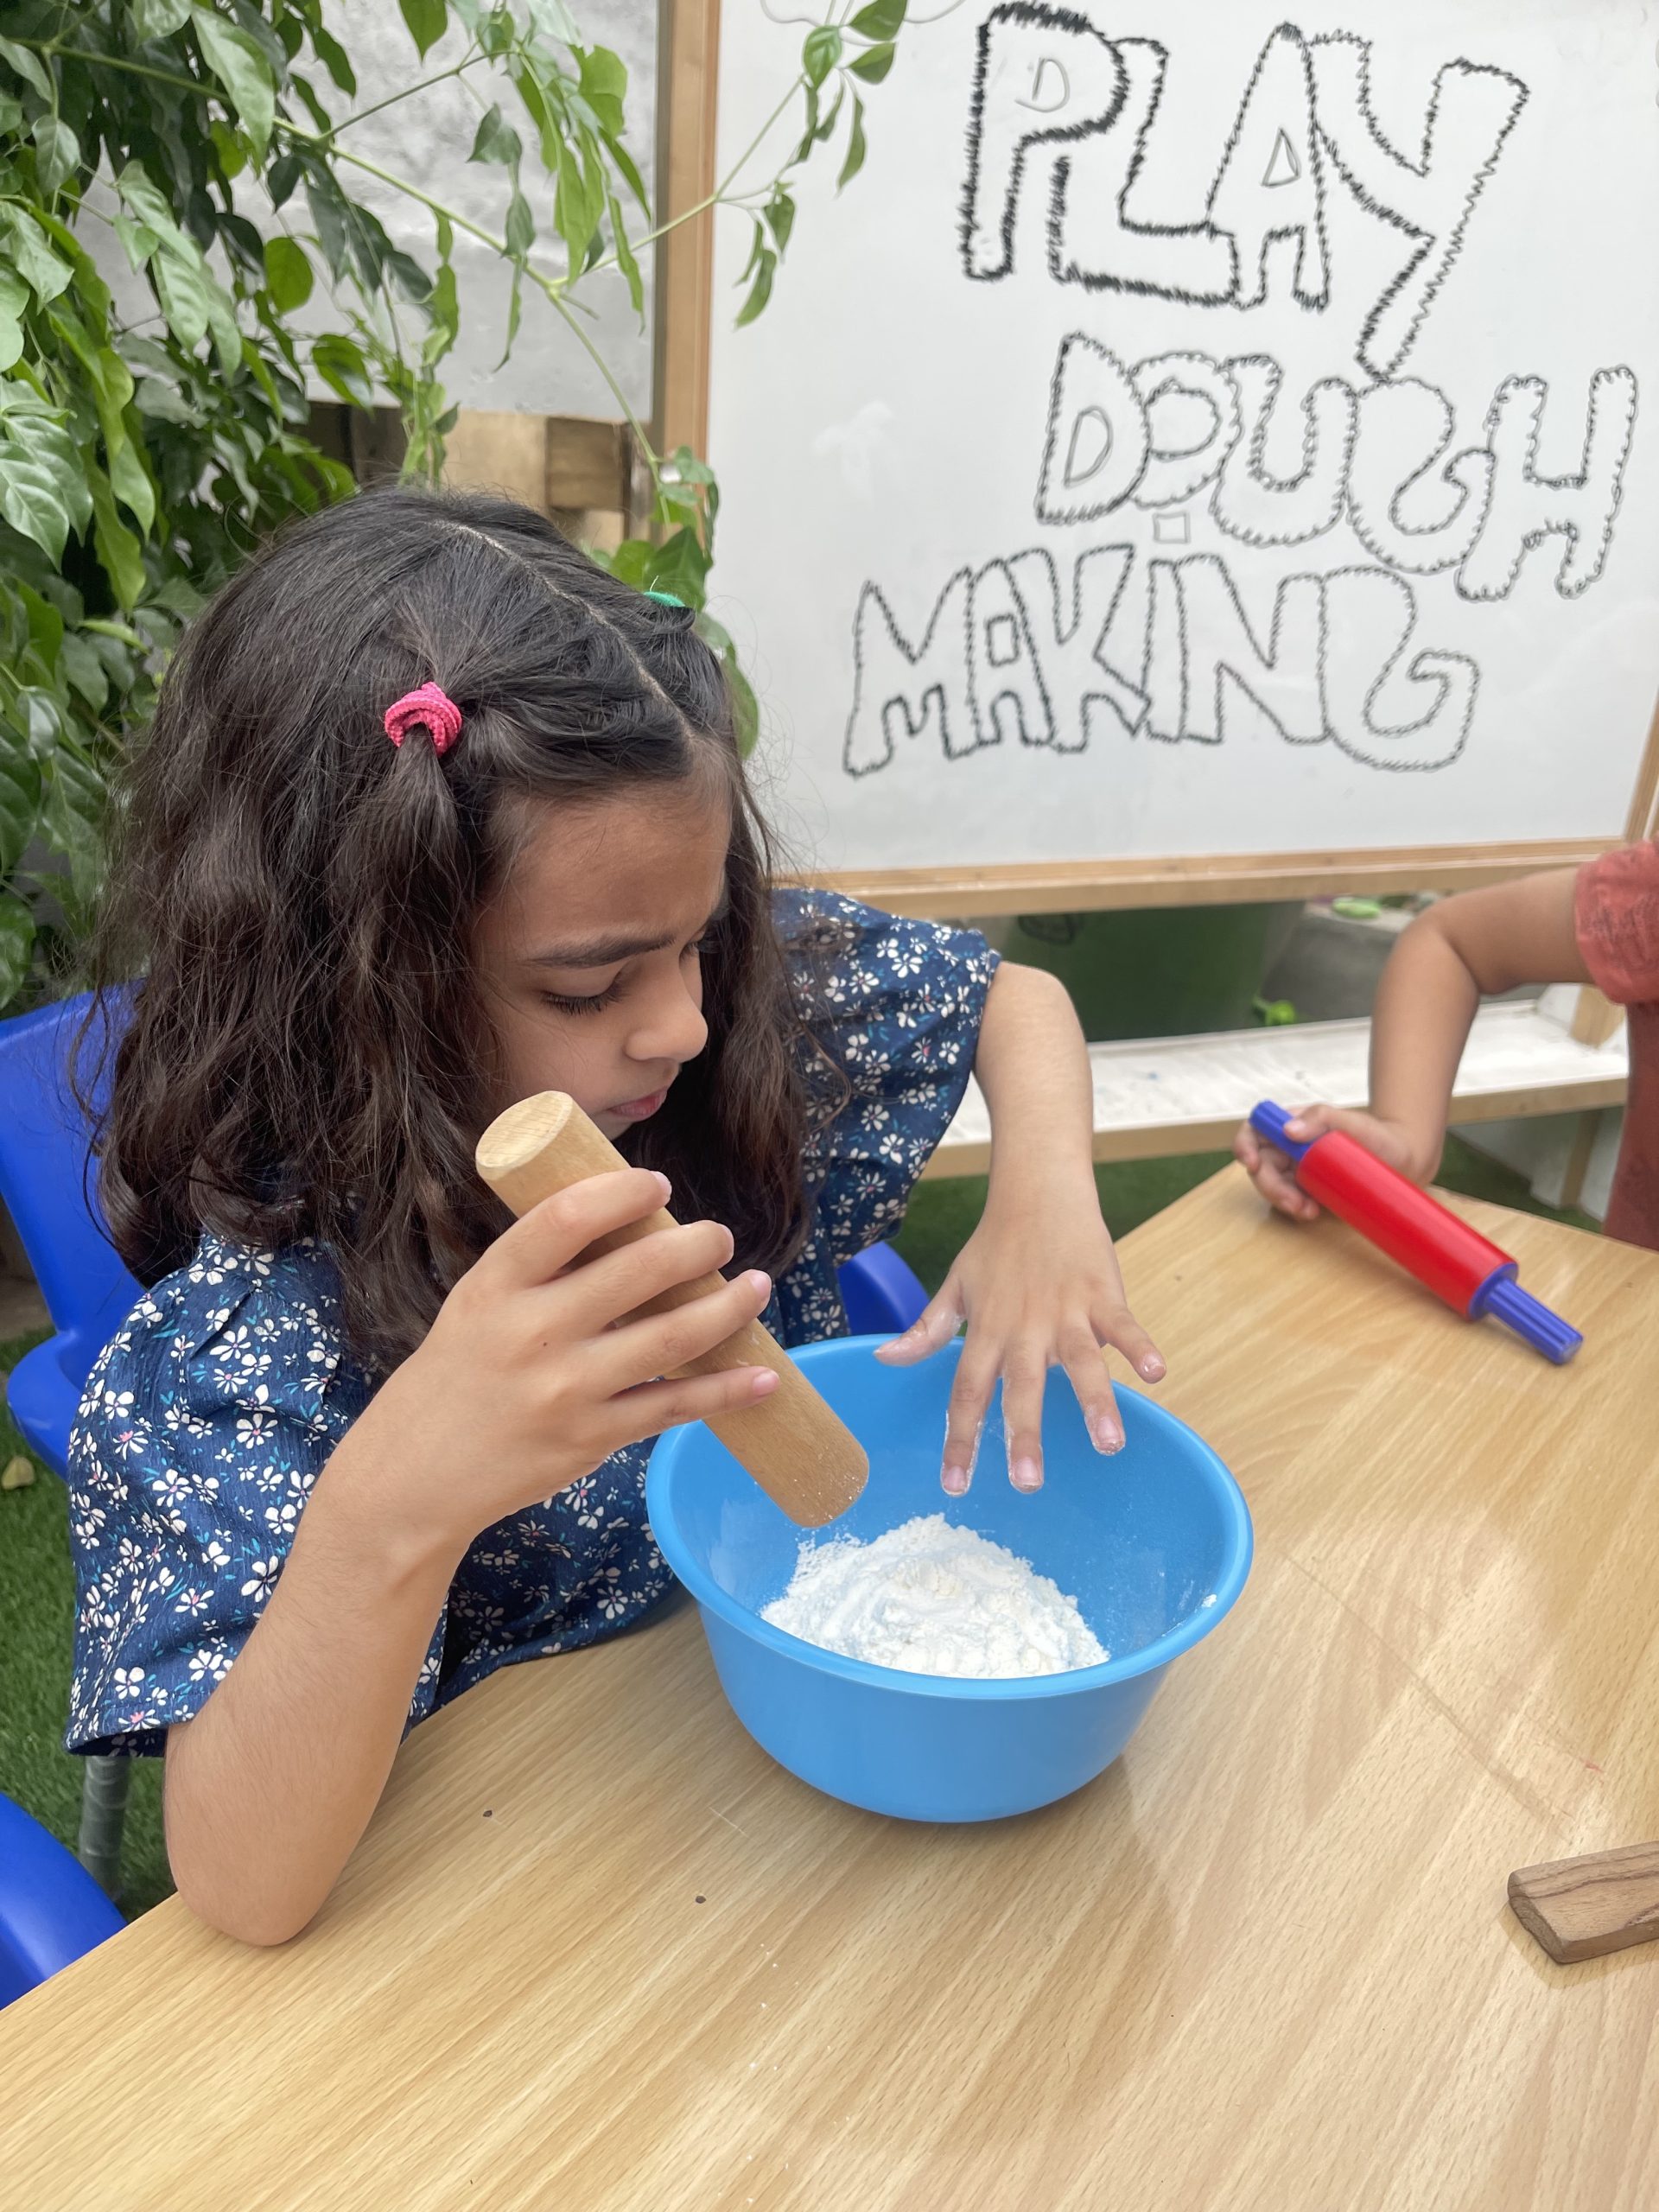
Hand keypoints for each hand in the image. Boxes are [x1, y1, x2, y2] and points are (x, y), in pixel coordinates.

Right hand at [346, 1169, 776, 1558]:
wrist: (415, 1476)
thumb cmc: (456, 1376)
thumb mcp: (477, 1304)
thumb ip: (539, 1268)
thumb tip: (624, 1220)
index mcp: (496, 1285)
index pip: (567, 1218)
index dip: (623, 1192)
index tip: (658, 1186)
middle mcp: (532, 1332)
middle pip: (637, 1271)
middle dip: (697, 1245)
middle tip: (721, 1237)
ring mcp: (565, 1389)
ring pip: (671, 1337)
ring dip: (728, 1307)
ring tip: (758, 1286)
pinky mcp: (590, 1439)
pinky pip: (674, 1406)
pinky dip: (727, 1389)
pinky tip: (764, 1376)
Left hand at [874, 1174, 1163, 1495]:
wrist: (1037, 1191)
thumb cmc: (996, 1245)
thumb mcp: (956, 1287)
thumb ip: (927, 1330)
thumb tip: (884, 1358)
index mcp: (986, 1331)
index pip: (967, 1393)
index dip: (960, 1440)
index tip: (955, 1486)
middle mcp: (1024, 1328)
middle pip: (1022, 1387)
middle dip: (1024, 1436)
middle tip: (1027, 1484)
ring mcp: (1066, 1312)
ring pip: (1080, 1362)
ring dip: (1094, 1402)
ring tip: (1108, 1444)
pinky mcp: (1102, 1294)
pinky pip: (1122, 1325)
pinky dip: (1138, 1347)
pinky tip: (1154, 1374)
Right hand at [1232, 1104, 1434, 1222]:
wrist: (1404, 1161)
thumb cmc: (1378, 1135)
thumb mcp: (1351, 1121)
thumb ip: (1320, 1118)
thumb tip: (1288, 1129)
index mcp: (1293, 1124)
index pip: (1256, 1129)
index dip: (1245, 1144)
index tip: (1252, 1163)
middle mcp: (1290, 1147)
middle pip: (1260, 1165)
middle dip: (1269, 1186)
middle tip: (1292, 1202)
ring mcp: (1298, 1169)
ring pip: (1273, 1186)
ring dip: (1282, 1201)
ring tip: (1307, 1211)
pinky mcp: (1309, 1190)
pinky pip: (1290, 1201)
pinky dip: (1294, 1209)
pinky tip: (1311, 1212)